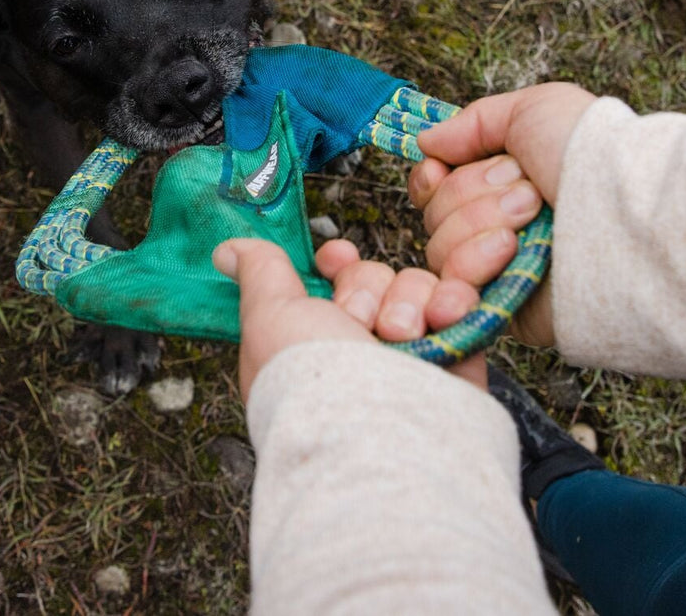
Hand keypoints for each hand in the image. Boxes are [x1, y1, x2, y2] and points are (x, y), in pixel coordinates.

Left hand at [213, 239, 486, 399]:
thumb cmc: (315, 382)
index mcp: (312, 343)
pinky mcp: (453, 361)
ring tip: (401, 337)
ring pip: (415, 287)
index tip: (333, 261)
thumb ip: (259, 274)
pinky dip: (453, 304)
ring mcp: (408, 357)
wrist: (381, 435)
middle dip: (365, 291)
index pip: (332, 284)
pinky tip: (442, 319)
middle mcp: (359, 351)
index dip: (337, 265)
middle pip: (373, 278)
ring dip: (407, 302)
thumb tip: (227, 250)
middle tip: (359, 325)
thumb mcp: (268, 316)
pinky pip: (459, 305)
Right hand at [408, 83, 595, 346]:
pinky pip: (455, 288)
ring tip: (532, 220)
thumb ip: (473, 122)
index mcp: (504, 182)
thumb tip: (426, 141)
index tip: (442, 168)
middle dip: (473, 195)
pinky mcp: (503, 306)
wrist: (625, 216)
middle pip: (435, 214)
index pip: (436, 187)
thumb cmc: (590, 157)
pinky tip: (509, 252)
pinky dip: (474, 263)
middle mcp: (498, 224)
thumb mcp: (533, 110)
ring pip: (440, 249)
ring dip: (481, 224)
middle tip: (528, 192)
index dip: (432, 177)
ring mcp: (500, 268)